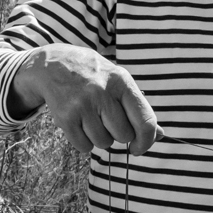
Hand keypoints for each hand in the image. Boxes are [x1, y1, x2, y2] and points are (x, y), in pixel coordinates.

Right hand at [9, 44, 157, 156]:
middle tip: (107, 122)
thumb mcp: (118, 81)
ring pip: (103, 143)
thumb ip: (138, 107)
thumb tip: (160, 135)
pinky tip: (79, 124)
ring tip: (91, 119)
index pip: (145, 121)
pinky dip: (83, 142)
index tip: (139, 148)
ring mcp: (82, 105)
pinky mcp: (65, 117)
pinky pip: (84, 146)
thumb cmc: (92, 75)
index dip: (147, 141)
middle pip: (124, 135)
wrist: (52, 64)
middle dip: (118, 135)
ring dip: (99, 138)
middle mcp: (102, 92)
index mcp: (121, 81)